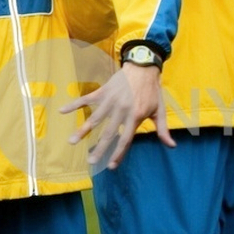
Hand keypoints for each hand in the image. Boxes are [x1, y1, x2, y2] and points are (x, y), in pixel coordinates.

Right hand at [60, 62, 174, 169]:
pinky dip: (74, 104)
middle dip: (99, 149)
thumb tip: (172, 146)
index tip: (110, 166)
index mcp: (135, 117)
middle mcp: (121, 110)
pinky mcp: (103, 92)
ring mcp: (110, 101)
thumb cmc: (152, 91)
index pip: (125, 140)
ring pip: (94, 118)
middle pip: (108, 133)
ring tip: (71, 142)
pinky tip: (62, 111)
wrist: (143, 67)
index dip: (118, 154)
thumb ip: (163, 130)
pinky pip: (86, 99)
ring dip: (82, 130)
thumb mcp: (159, 111)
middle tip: (90, 161)